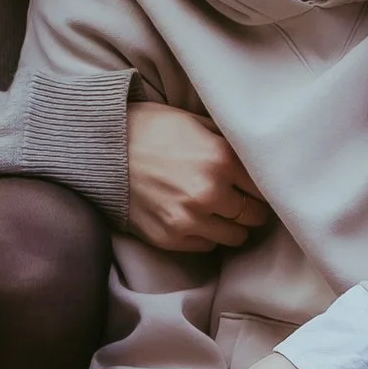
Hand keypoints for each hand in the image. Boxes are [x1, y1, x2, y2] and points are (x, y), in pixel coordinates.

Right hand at [124, 102, 269, 255]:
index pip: (265, 186)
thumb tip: (255, 157)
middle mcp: (209, 192)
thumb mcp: (196, 122)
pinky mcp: (170, 238)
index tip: (260, 187)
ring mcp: (189, 219)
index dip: (265, 186)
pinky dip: (208, 235)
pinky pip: (207, 246)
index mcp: (221, 159)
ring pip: (235, 237)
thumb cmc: (150, 128)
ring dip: (233, 226)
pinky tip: (199, 219)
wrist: (102, 149)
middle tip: (244, 202)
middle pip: (253, 215)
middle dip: (252, 209)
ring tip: (223, 214)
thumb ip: (228, 142)